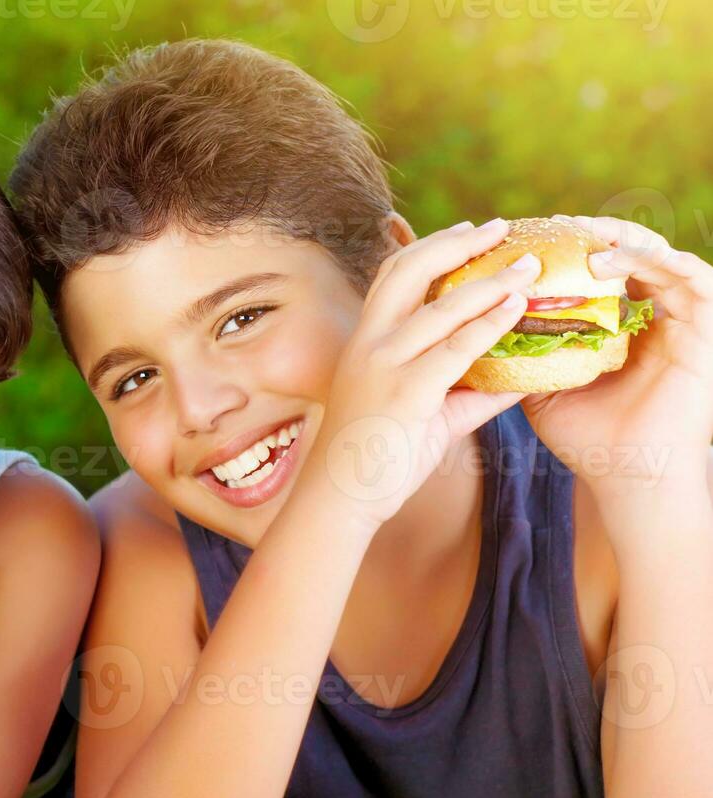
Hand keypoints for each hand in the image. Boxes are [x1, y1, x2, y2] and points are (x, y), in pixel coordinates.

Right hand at [302, 218, 537, 527]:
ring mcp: (383, 365)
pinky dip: (490, 323)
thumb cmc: (375, 459)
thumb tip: (522, 380)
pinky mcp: (404, 391)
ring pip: (441, 306)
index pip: (394, 275)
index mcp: (365, 341)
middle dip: (459, 243)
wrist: (339, 499)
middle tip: (501, 228)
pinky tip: (517, 309)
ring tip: (528, 267)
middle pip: (411, 270)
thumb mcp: (425, 415)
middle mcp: (369, 343)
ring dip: (490, 281)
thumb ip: (469, 393)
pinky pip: (455, 348)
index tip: (470, 231)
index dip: (432, 246)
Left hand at [522, 215, 712, 497]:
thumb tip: (478, 328)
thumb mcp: (543, 389)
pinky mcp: (709, 328)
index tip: (535, 236)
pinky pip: (691, 276)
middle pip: (632, 254)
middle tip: (560, 224)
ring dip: (624, 241)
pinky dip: (656, 260)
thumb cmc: (588, 440)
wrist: (628, 477)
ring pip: (661, 257)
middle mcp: (656, 318)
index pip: (602, 271)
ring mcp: (686, 320)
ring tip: (585, 238)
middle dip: (597, 233)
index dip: (573, 248)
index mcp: (623, 328)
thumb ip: (523, 355)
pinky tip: (616, 258)